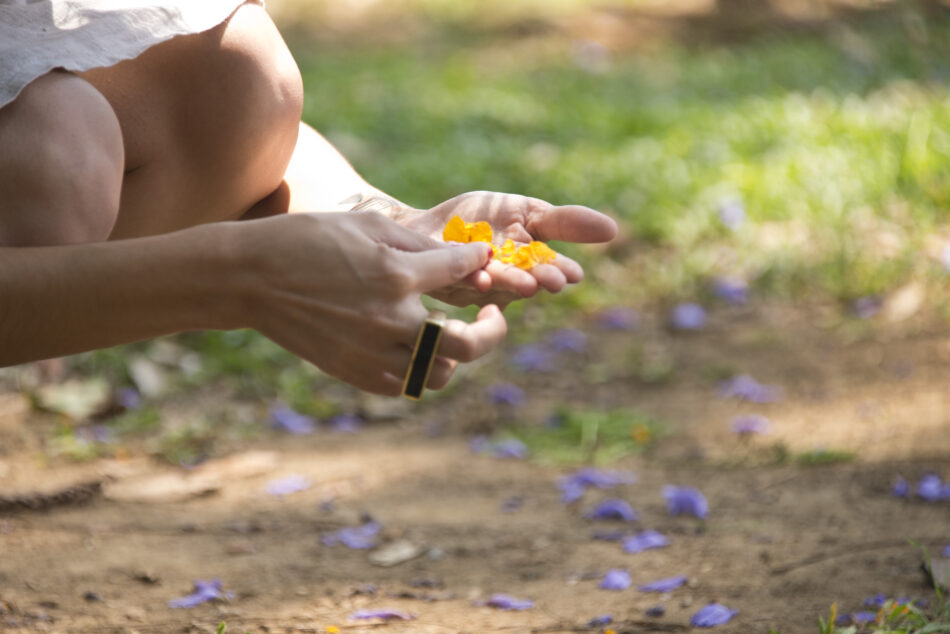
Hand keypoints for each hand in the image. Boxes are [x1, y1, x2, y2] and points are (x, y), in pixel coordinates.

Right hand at [240, 212, 505, 395]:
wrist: (252, 278)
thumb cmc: (308, 241)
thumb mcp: (367, 226)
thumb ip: (420, 244)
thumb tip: (465, 256)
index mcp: (396, 275)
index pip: (461, 272)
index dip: (477, 263)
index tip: (479, 261)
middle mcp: (391, 319)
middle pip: (468, 344)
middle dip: (492, 329)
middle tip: (492, 315)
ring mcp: (373, 352)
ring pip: (440, 371)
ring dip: (453, 352)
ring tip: (445, 330)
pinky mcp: (356, 372)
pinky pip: (406, 383)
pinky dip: (419, 368)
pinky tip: (414, 346)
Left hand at [395, 191, 616, 306]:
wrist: (424, 227)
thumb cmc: (480, 220)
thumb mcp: (526, 212)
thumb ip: (564, 222)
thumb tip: (613, 230)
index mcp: (525, 264)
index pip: (548, 268)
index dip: (559, 271)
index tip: (574, 274)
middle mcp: (503, 279)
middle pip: (524, 281)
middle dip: (537, 280)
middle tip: (553, 281)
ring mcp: (473, 283)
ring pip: (495, 285)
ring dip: (509, 283)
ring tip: (524, 282)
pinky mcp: (444, 281)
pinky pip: (459, 281)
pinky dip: (471, 279)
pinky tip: (481, 276)